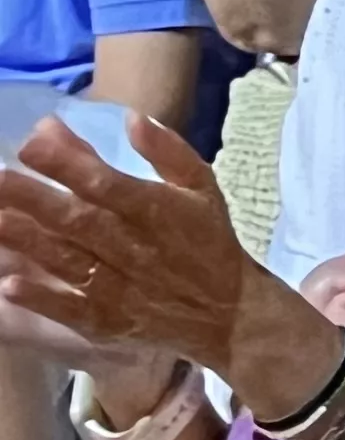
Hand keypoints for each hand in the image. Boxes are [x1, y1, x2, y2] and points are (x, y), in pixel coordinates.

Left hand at [0, 114, 258, 370]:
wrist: (227, 312)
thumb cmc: (208, 240)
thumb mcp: (202, 186)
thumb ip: (169, 151)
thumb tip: (133, 118)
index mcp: (160, 209)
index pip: (107, 183)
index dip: (68, 165)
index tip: (29, 145)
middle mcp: (136, 247)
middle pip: (77, 220)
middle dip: (32, 198)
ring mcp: (120, 287)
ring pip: (66, 260)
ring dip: (26, 241)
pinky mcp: (107, 322)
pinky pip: (70, 309)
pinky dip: (41, 298)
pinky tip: (8, 285)